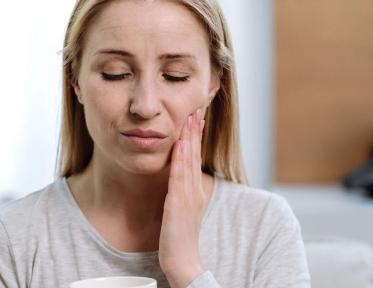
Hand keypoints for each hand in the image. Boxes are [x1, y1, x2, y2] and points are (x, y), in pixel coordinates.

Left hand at [159, 109, 206, 287]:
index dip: (195, 139)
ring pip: (189, 162)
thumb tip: (177, 185)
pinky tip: (179, 145)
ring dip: (189, 139)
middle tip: (195, 111)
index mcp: (196, 193)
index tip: (195, 120)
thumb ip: (181, 197)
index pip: (195, 160)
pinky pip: (179, 178)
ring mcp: (188, 197)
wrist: (183, 262)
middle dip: (195, 133)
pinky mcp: (178, 205)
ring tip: (189, 119)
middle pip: (195, 156)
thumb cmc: (179, 241)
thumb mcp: (182, 214)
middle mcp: (195, 192)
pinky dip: (179, 160)